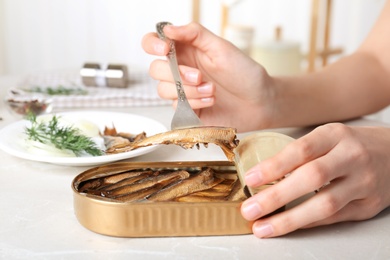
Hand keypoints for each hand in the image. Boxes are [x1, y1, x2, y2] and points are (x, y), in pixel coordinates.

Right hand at [142, 22, 274, 131]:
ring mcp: (182, 91)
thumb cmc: (244, 73)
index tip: (164, 49)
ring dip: (188, 91)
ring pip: (163, 90)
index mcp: (186, 50)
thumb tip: (168, 28)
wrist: (259, 102)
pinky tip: (210, 101)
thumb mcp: (221, 47)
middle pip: (155, 69)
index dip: (152, 45)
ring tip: (211, 90)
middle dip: (176, 74)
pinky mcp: (186, 110)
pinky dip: (194, 104)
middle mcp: (180, 70)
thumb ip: (194, 34)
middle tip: (200, 76)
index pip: (154, 43)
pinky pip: (176, 107)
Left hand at [240, 123, 389, 237]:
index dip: (273, 166)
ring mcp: (364, 182)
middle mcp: (352, 157)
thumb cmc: (350, 145)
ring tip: (263, 226)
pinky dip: (307, 223)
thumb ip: (300, 153)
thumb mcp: (327, 138)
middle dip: (276, 197)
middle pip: (312, 178)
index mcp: (335, 135)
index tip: (250, 179)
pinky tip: (288, 226)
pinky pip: (334, 218)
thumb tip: (262, 174)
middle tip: (250, 209)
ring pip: (325, 204)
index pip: (301, 150)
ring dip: (289, 219)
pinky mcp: (370, 205)